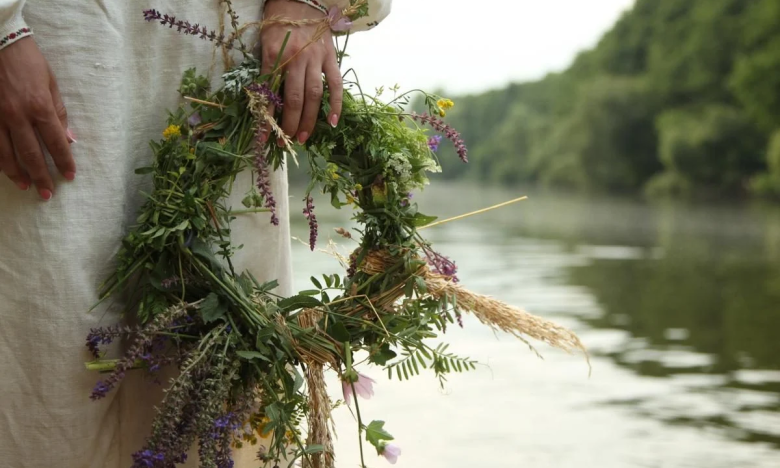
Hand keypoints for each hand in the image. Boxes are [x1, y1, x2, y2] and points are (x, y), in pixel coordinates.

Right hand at [0, 37, 74, 199]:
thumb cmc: (29, 62)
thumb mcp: (51, 84)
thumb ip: (59, 114)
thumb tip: (69, 139)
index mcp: (40, 108)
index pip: (56, 143)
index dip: (63, 162)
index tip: (69, 176)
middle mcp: (18, 116)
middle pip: (31, 154)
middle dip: (40, 177)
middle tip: (47, 194)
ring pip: (6, 153)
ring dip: (16, 173)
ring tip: (25, 187)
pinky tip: (5, 169)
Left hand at [261, 0, 342, 144]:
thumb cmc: (277, 22)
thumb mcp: (264, 44)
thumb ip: (266, 71)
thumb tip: (265, 101)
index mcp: (274, 56)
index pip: (270, 94)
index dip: (267, 117)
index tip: (264, 136)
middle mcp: (296, 59)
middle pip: (294, 99)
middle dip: (289, 124)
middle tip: (286, 142)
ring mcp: (315, 59)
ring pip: (314, 96)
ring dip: (309, 120)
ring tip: (303, 137)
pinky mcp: (330, 58)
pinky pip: (336, 84)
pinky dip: (336, 103)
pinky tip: (332, 122)